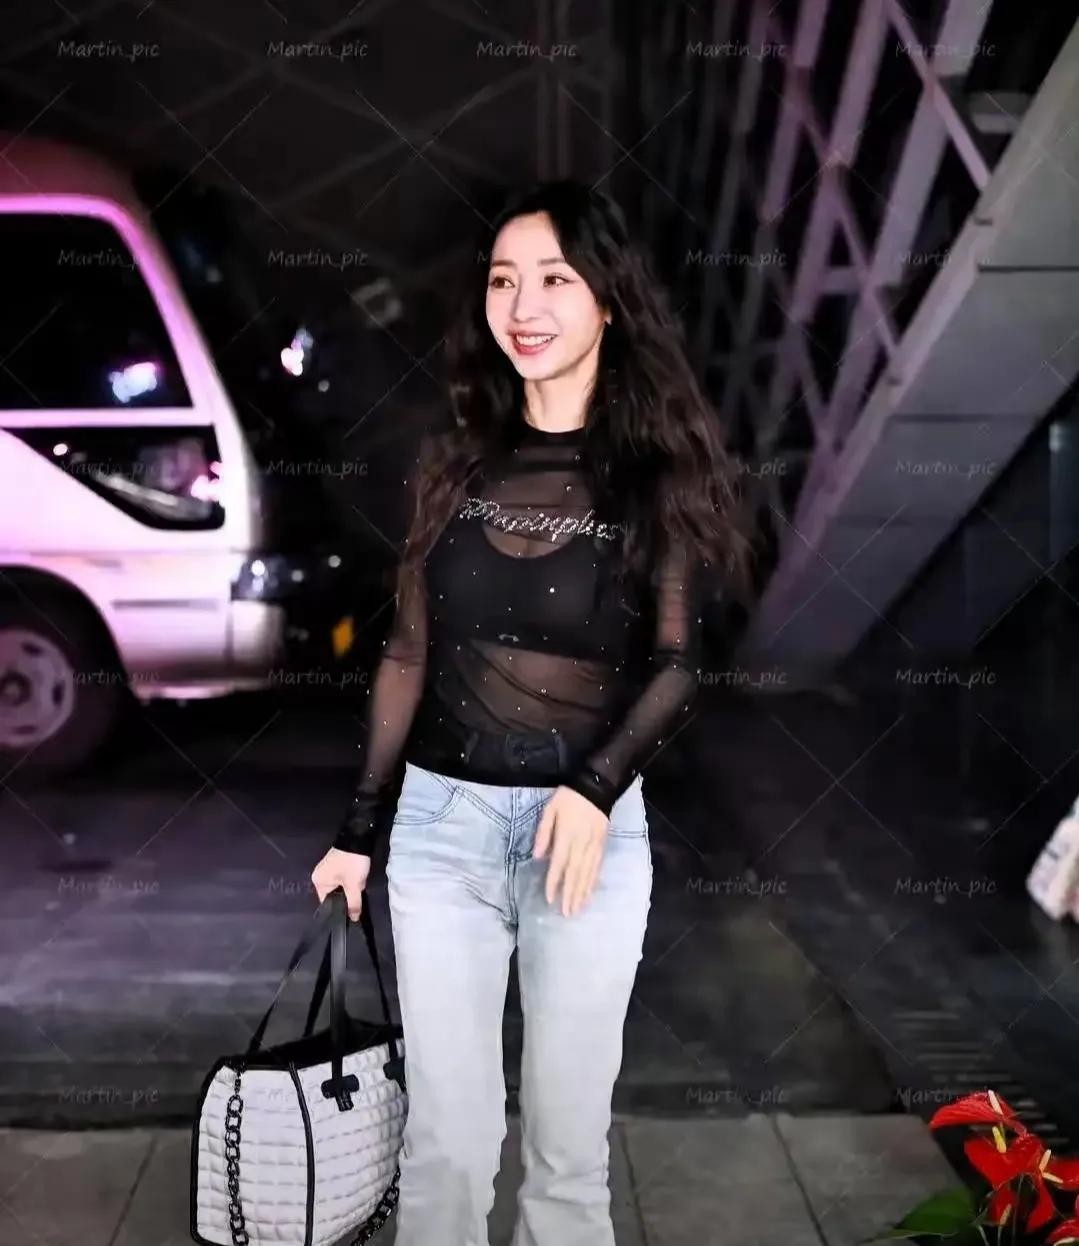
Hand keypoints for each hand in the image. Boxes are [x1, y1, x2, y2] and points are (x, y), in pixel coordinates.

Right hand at [311, 848, 370, 920]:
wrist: (359, 838)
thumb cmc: (352, 863)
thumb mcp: (354, 885)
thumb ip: (353, 903)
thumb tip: (353, 919)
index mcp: (318, 882)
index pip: (326, 903)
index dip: (339, 908)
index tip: (350, 910)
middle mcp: (320, 876)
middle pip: (334, 895)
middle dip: (347, 895)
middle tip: (357, 894)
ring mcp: (327, 869)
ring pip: (341, 886)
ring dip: (351, 886)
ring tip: (359, 884)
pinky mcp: (337, 864)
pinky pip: (343, 878)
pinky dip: (351, 879)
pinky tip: (359, 877)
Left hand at [533, 786, 608, 916]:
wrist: (596, 788)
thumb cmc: (569, 798)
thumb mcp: (550, 810)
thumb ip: (543, 833)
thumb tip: (538, 856)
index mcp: (566, 835)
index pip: (559, 864)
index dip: (554, 882)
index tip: (549, 899)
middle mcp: (581, 844)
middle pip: (575, 874)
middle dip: (570, 895)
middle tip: (566, 914)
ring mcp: (593, 846)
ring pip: (587, 874)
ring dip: (582, 893)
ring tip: (577, 910)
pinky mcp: (602, 846)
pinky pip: (597, 867)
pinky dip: (593, 882)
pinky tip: (589, 893)